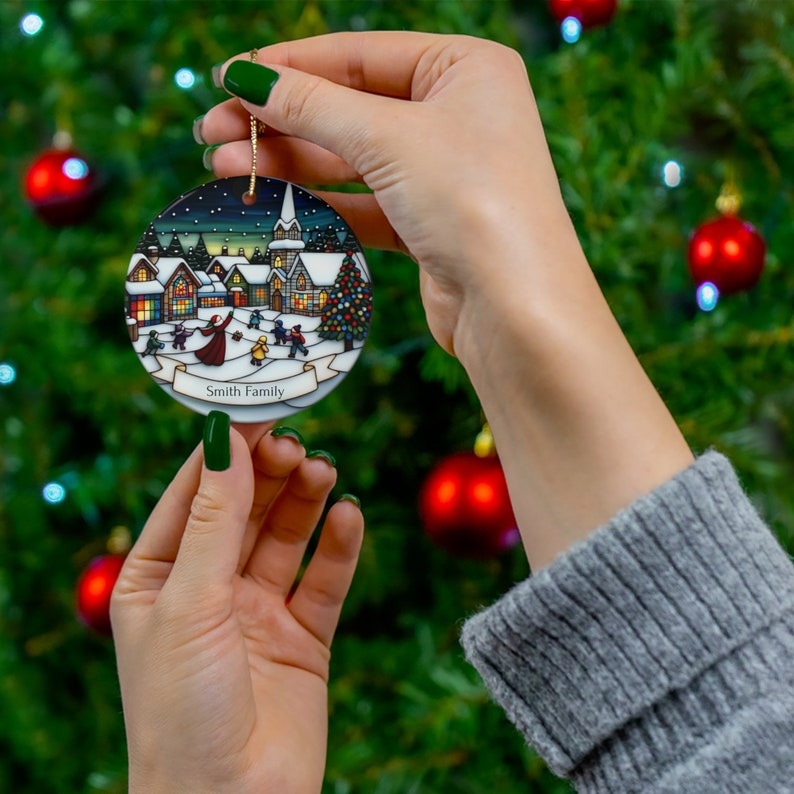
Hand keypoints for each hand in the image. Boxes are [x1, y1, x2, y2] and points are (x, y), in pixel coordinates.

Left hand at [111, 420, 363, 792]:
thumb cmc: (181, 710)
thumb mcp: (189, 602)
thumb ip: (214, 520)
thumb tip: (225, 441)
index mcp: (159, 578)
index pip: (194, 495)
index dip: (225, 452)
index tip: (257, 411)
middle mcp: (209, 589)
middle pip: (245, 509)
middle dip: (270, 473)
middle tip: (297, 443)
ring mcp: (257, 611)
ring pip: (286, 537)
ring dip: (305, 500)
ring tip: (324, 471)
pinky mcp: (303, 637)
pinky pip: (324, 579)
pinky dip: (339, 546)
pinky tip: (349, 516)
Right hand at [198, 32, 691, 569]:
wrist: (516, 309)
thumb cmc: (473, 202)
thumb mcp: (388, 138)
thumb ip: (313, 106)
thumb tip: (245, 77)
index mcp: (465, 69)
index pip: (360, 54)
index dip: (289, 66)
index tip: (228, 79)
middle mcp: (458, 115)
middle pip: (350, 107)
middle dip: (280, 120)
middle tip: (212, 132)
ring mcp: (444, 173)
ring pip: (352, 158)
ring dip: (290, 161)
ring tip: (224, 165)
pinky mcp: (429, 224)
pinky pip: (364, 201)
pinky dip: (319, 200)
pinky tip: (271, 198)